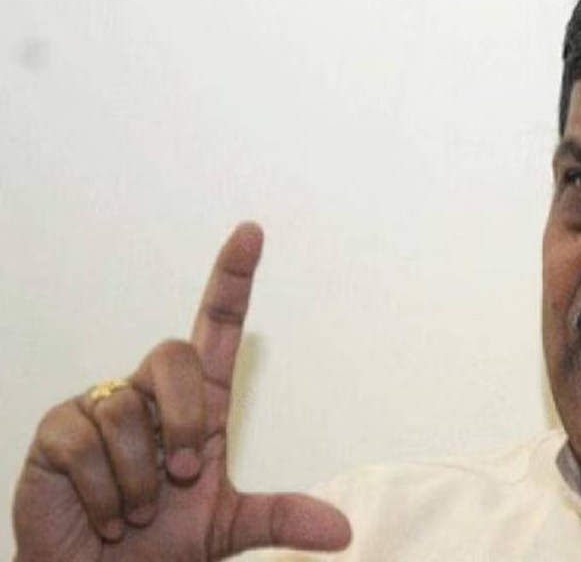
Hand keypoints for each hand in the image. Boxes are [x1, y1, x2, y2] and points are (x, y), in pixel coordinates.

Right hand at [13, 223, 350, 559]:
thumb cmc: (158, 544)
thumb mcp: (226, 528)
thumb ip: (280, 518)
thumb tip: (341, 530)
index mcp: (198, 406)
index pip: (215, 328)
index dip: (231, 280)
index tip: (251, 232)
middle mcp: (151, 395)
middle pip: (174, 356)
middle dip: (185, 421)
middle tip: (186, 477)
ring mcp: (102, 408)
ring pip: (127, 409)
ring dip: (142, 478)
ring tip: (138, 512)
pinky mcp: (58, 431)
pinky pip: (84, 441)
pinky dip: (104, 492)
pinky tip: (107, 515)